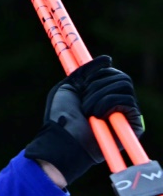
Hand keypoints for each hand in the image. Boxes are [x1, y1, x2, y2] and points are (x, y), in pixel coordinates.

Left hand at [24, 56, 142, 185]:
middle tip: (83, 100)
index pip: (111, 72)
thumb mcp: (70, 85)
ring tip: (88, 111)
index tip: (84, 81)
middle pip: (120, 76)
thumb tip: (108, 59)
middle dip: (96, 85)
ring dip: (99, 96)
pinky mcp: (134, 124)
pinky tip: (98, 116)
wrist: (64, 135)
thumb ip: (87, 70)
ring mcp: (126, 113)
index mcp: (102, 92)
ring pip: (124, 85)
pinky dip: (107, 104)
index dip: (98, 73)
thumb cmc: (62, 114)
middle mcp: (116, 102)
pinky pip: (127, 100)